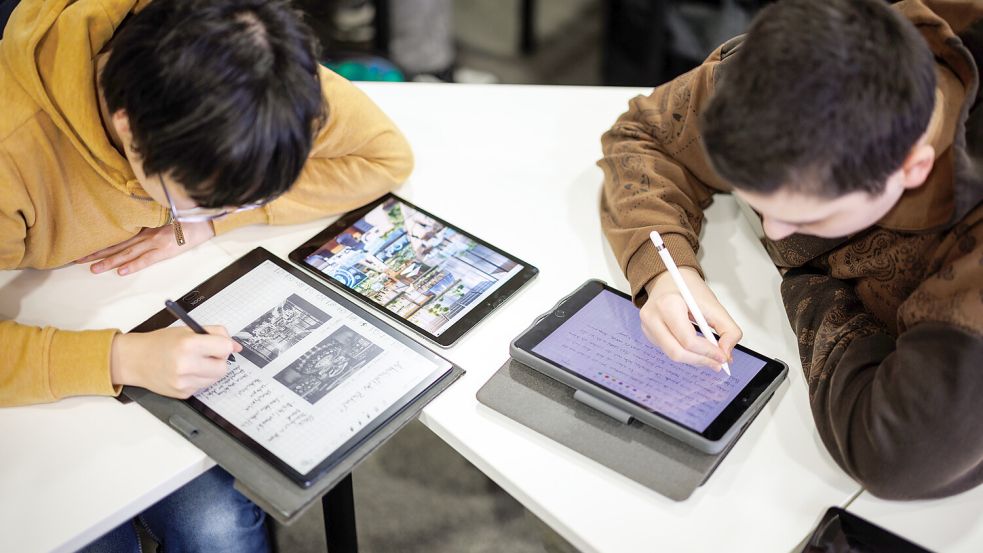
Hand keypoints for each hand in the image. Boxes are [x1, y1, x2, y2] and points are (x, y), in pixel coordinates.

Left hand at [76, 222, 214, 275]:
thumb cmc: (187, 218)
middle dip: (97, 253)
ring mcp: (156, 242)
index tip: (84, 247)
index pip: (118, 236)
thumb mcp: (164, 216)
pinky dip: (134, 265)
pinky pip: (147, 259)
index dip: (101, 242)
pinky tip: (121, 271)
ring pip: (128, 253)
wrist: (205, 219)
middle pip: (117, 245)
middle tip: (77, 260)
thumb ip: (149, 221)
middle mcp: (146, 234)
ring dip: (109, 261)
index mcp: (145, 226)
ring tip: (93, 269)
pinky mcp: (166, 250)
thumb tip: (134, 225)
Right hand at [110, 326, 241, 397]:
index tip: (218, 344)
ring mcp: (183, 382)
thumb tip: (236, 346)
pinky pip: (203, 386)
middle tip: (206, 354)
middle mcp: (186, 365)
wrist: (135, 359)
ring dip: (210, 370)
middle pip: (223, 368)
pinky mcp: (182, 393)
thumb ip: (215, 333)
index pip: (225, 348)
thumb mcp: (187, 330)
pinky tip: (185, 372)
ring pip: (215, 379)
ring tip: (194, 362)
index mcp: (188, 344)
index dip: (224, 345)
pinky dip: (199, 379)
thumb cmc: (161, 342)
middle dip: (219, 360)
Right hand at [640, 267, 742, 370]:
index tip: (723, 357)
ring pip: (672, 355)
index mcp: (668, 305)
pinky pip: (668, 351)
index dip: (708, 352)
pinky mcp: (648, 334)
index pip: (688, 340)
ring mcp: (647, 327)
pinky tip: (696, 349)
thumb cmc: (689, 289)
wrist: (668, 279)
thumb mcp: (714, 304)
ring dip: (694, 359)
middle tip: (718, 363)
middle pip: (677, 352)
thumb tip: (726, 354)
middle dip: (701, 360)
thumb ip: (728, 329)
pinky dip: (686, 353)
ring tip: (710, 357)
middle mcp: (652, 317)